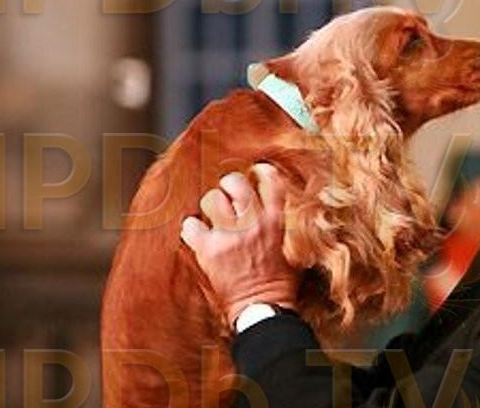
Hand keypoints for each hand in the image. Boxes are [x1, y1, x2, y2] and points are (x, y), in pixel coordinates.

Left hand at [180, 163, 298, 324]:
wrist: (262, 308)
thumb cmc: (278, 284)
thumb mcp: (289, 249)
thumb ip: (276, 227)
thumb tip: (270, 214)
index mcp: (275, 222)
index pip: (270, 182)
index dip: (262, 171)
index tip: (256, 171)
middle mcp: (252, 224)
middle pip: (235, 183)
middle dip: (230, 185)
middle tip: (228, 195)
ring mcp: (229, 236)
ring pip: (211, 199)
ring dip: (211, 207)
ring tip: (213, 217)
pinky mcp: (209, 250)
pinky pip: (190, 226)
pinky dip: (191, 229)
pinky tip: (198, 235)